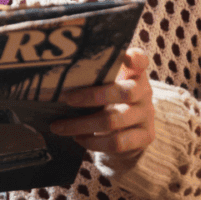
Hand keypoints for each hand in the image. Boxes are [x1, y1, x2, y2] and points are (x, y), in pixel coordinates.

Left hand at [50, 48, 154, 162]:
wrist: (129, 131)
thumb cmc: (109, 100)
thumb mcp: (104, 84)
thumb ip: (91, 77)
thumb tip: (54, 76)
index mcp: (134, 72)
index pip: (139, 60)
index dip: (133, 58)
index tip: (123, 57)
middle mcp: (144, 91)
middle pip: (123, 92)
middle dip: (90, 96)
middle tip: (66, 99)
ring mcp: (147, 114)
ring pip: (113, 120)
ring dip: (81, 125)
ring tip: (59, 126)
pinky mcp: (145, 136)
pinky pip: (117, 142)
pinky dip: (93, 142)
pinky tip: (79, 138)